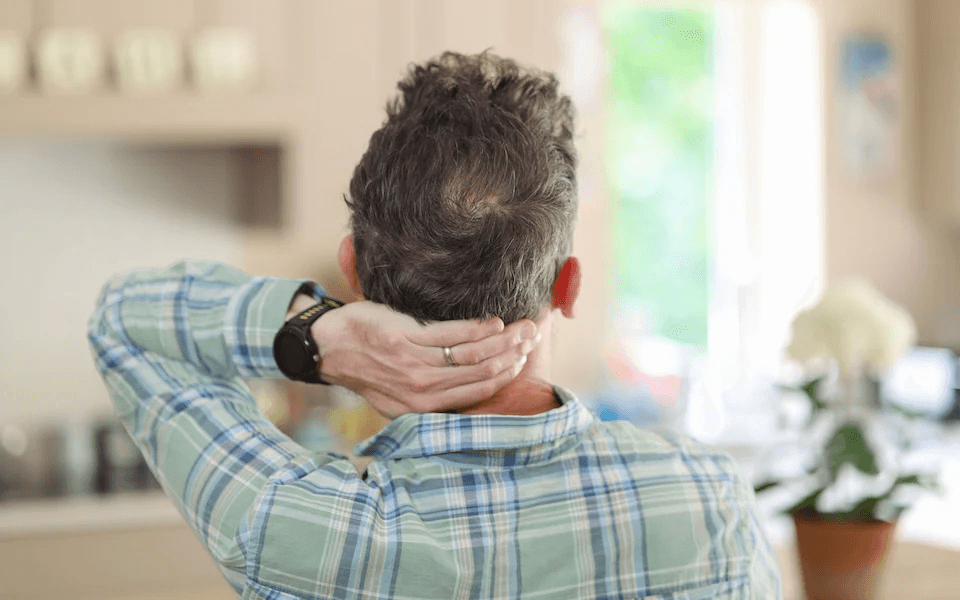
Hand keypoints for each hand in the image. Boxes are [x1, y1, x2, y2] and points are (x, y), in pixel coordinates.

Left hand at [304, 299, 538, 418]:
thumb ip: (433, 395)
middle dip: (514, 355)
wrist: (330, 347)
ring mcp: (414, 367)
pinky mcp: (406, 340)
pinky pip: (454, 335)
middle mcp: (422, 393)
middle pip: (484, 374)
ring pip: (474, 356)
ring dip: (505, 340)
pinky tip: (494, 322)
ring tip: (521, 327)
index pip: (479, 393)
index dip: (507, 376)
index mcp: (423, 409)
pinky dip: (480, 328)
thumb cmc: (369, 366)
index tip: (525, 358)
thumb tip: (471, 387)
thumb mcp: (399, 395)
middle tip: (532, 338)